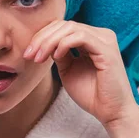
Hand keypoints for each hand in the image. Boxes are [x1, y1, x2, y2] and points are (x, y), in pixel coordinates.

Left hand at [23, 20, 138, 126]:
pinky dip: (64, 44)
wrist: (110, 113)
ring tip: (39, 58)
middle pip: (64, 24)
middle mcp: (100, 35)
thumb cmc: (91, 94)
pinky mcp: (107, 50)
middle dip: (42, 38)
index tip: (28, 54)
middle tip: (29, 55)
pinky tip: (56, 57)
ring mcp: (105, 40)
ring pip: (70, 28)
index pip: (63, 26)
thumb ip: (59, 53)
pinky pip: (81, 37)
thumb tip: (43, 42)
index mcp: (92, 38)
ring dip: (49, 41)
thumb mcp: (68, 70)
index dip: (42, 36)